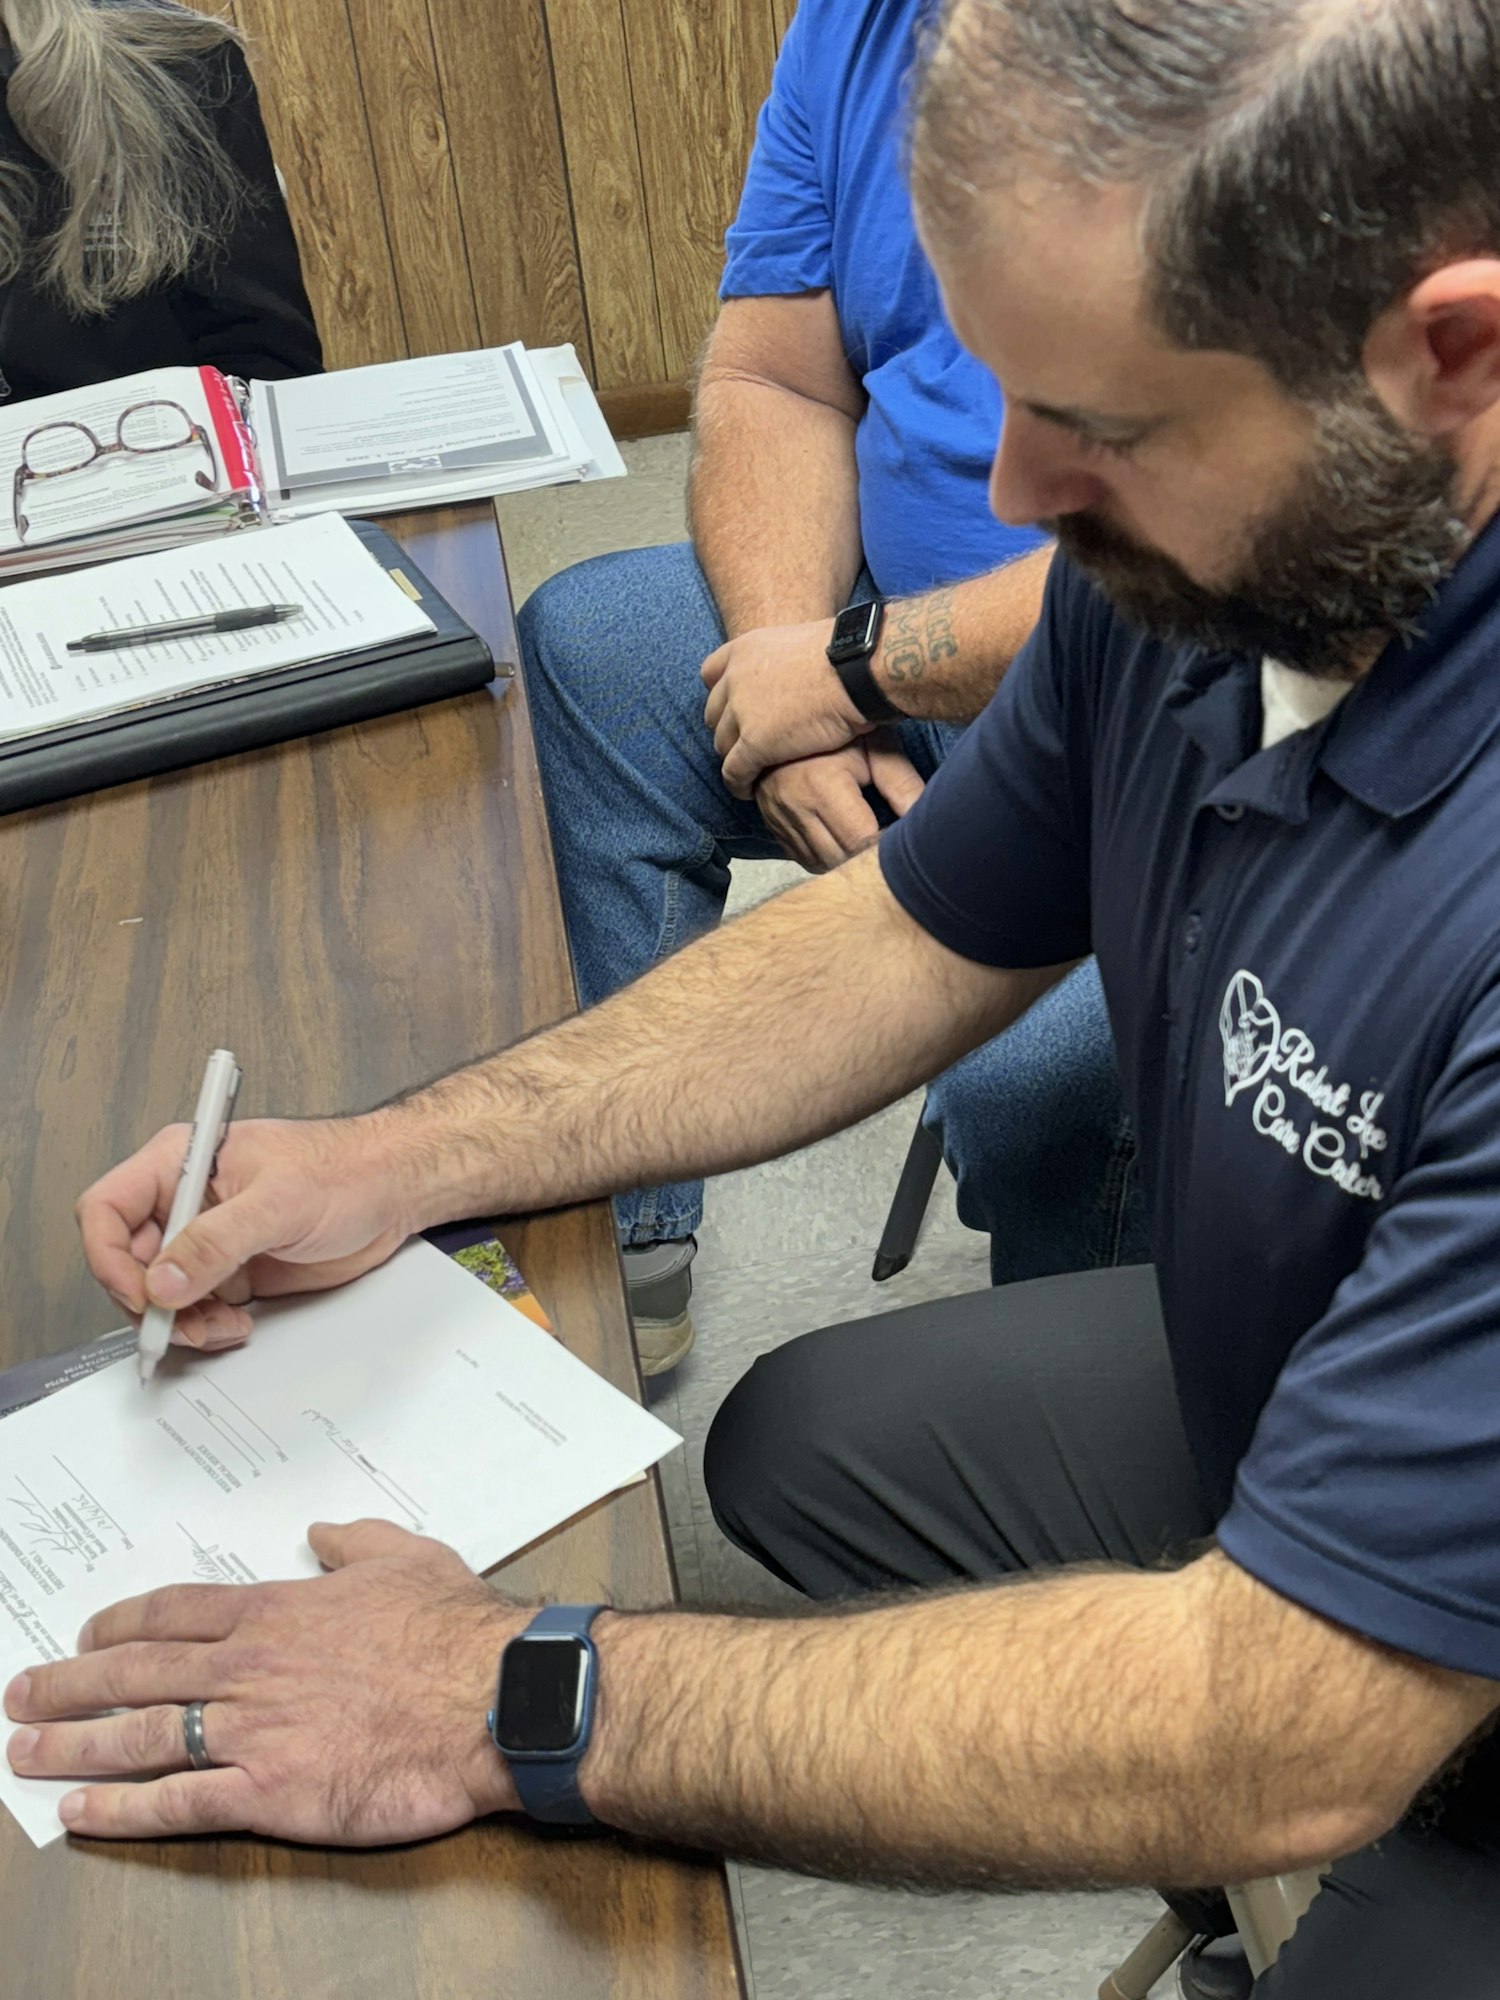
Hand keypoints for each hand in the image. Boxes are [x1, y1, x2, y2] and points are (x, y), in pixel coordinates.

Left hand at [4, 1520, 525, 1842]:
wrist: (493, 1699)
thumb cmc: (457, 1631)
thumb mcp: (408, 1558)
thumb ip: (354, 1542)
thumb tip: (321, 1532)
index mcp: (279, 1612)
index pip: (176, 1614)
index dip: (121, 1624)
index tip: (87, 1634)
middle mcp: (251, 1669)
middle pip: (137, 1673)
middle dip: (70, 1685)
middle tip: (23, 1694)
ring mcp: (254, 1732)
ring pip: (140, 1737)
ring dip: (73, 1746)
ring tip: (24, 1754)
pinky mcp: (271, 1793)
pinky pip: (178, 1803)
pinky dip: (122, 1809)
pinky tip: (82, 1813)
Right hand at [76, 1113, 413, 1349]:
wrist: (393, 1191)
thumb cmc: (346, 1169)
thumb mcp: (278, 1202)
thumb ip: (217, 1242)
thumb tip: (164, 1281)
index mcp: (182, 1162)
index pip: (108, 1208)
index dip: (110, 1257)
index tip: (142, 1293)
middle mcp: (187, 1201)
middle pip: (127, 1261)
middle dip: (150, 1302)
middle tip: (182, 1325)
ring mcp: (208, 1239)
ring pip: (160, 1294)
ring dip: (180, 1322)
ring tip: (218, 1328)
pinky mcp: (231, 1270)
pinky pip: (196, 1309)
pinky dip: (205, 1327)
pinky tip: (234, 1326)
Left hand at [701, 617, 872, 798]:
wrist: (858, 671)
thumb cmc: (848, 655)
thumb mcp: (803, 644)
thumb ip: (786, 659)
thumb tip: (800, 671)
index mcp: (745, 649)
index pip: (711, 673)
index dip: (722, 694)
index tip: (734, 706)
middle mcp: (735, 679)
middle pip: (714, 713)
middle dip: (727, 729)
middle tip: (746, 744)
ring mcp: (741, 712)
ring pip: (722, 745)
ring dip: (734, 759)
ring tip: (751, 772)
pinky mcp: (753, 744)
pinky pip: (734, 771)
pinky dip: (738, 784)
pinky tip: (750, 792)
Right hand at [756, 736, 924, 873]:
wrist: (790, 716)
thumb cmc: (844, 730)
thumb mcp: (876, 747)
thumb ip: (901, 784)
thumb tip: (925, 824)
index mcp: (821, 784)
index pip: (860, 839)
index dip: (885, 846)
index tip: (901, 838)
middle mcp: (794, 805)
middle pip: (839, 858)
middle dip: (867, 855)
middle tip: (888, 839)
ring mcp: (778, 817)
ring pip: (820, 864)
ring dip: (846, 860)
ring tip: (867, 839)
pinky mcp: (772, 824)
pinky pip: (803, 859)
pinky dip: (826, 857)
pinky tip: (843, 840)